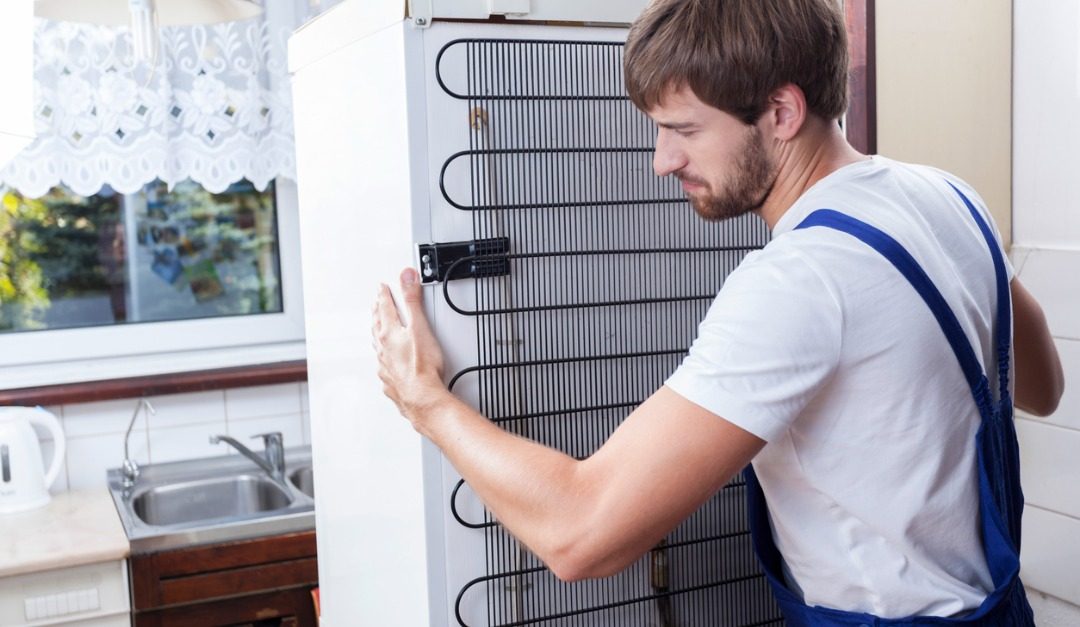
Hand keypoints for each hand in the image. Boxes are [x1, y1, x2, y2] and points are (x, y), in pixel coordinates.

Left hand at [372, 268, 447, 427]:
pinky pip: (384, 366)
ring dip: (378, 334)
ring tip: (378, 328)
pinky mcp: (391, 382)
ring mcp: (385, 367)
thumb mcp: (420, 327)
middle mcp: (383, 350)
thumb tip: (406, 276)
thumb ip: (413, 300)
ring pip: (378, 346)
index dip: (384, 295)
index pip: (384, 308)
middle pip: (378, 326)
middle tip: (376, 303)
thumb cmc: (423, 368)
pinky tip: (387, 362)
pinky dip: (384, 359)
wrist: (423, 399)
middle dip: (378, 312)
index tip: (382, 287)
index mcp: (389, 334)